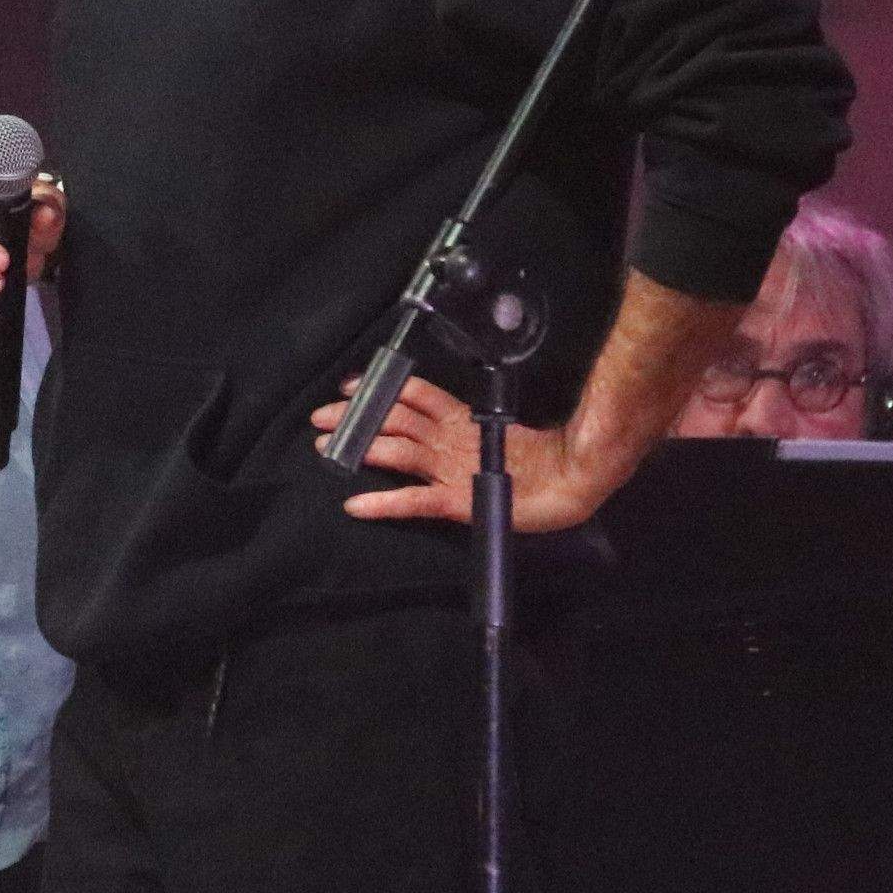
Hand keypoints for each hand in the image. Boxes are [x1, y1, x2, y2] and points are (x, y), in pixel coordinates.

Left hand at [312, 374, 616, 532]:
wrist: (572, 480)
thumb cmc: (541, 462)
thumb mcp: (496, 437)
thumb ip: (469, 430)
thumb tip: (442, 423)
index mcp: (463, 419)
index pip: (415, 395)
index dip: (380, 389)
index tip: (351, 387)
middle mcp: (451, 438)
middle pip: (395, 417)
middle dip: (353, 415)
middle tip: (320, 416)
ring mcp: (452, 467)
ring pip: (397, 449)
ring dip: (359, 447)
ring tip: (324, 449)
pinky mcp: (457, 500)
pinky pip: (414, 500)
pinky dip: (383, 503)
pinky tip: (356, 506)